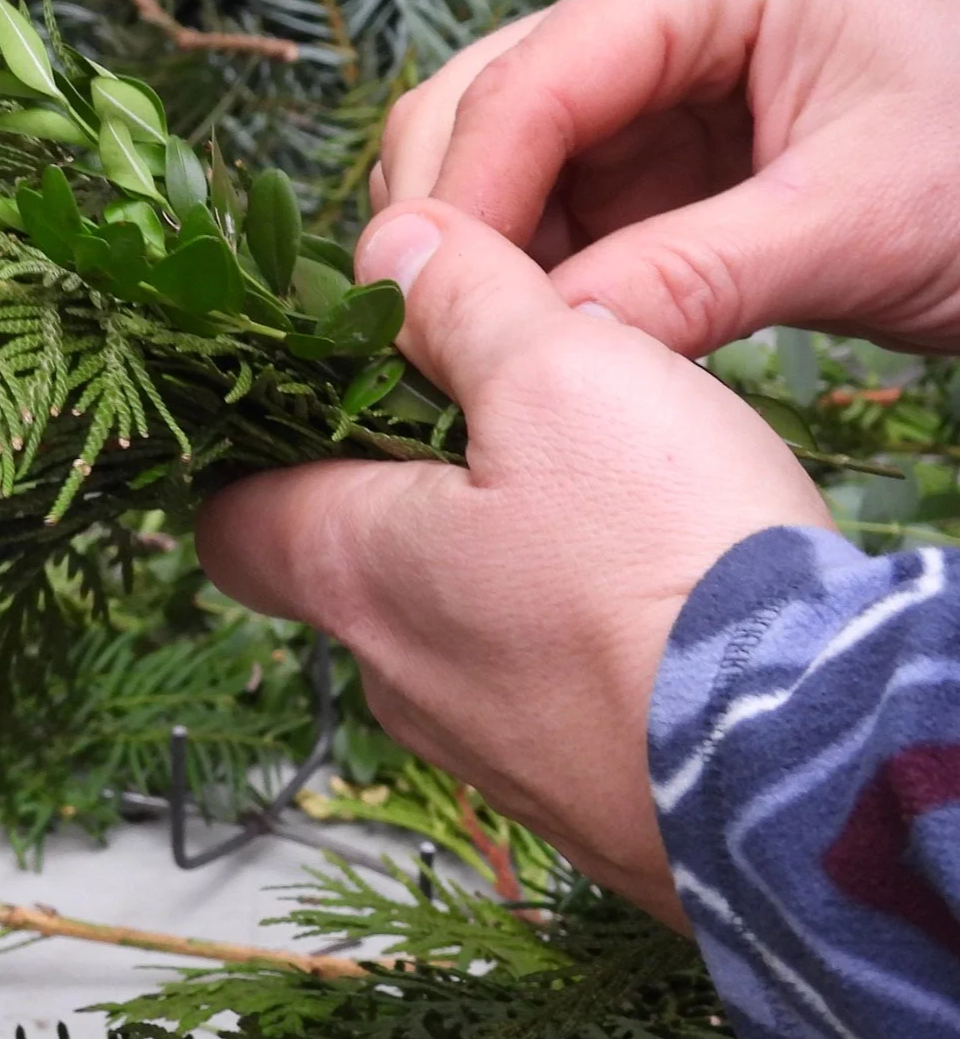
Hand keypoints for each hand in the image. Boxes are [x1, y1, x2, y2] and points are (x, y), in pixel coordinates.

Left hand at [196, 199, 830, 925]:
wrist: (811, 783)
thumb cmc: (664, 568)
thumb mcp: (559, 375)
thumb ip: (459, 301)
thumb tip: (388, 247)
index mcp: (350, 571)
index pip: (227, 520)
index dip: (252, 450)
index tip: (313, 388)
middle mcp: (393, 676)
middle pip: (345, 563)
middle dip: (396, 484)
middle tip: (483, 411)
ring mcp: (486, 749)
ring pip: (450, 624)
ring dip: (493, 553)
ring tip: (591, 489)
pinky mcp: (582, 791)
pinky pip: (540, 686)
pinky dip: (566, 627)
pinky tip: (648, 582)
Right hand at [374, 0, 959, 357]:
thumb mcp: (860, 227)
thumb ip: (693, 278)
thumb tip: (540, 341)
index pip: (530, 82)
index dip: (468, 204)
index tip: (431, 317)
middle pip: (475, 102)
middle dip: (450, 223)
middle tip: (440, 344)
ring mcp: (637, 68)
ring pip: (485, 154)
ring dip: (473, 252)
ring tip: (486, 352)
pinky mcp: (640, 139)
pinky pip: (537, 202)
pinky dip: (518, 268)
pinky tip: (530, 333)